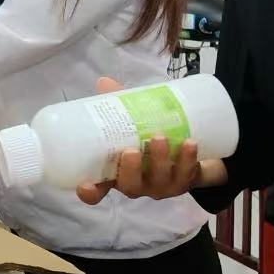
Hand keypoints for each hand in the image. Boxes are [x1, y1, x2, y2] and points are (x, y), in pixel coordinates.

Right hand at [76, 77, 225, 204]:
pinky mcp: (183, 183)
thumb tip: (104, 82)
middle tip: (131, 151)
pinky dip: (187, 159)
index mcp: (116, 172)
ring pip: (158, 180)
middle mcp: (136, 183)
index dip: (90, 191)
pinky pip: (185, 175)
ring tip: (160, 137)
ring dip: (159, 160)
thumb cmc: (146, 135)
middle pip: (129, 186)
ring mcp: (160, 186)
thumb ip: (118, 105)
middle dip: (130, 170)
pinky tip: (189, 143)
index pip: (98, 189)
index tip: (85, 186)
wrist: (184, 152)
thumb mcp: (131, 121)